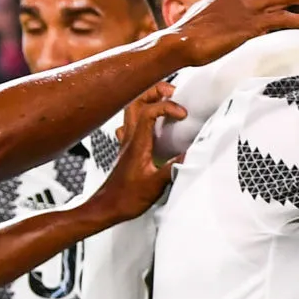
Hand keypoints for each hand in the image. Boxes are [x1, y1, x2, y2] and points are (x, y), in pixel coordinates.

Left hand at [97, 87, 184, 218]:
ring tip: (166, 101)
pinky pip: (131, 124)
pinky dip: (142, 116)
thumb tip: (191, 153)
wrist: (107, 207)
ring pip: (132, 109)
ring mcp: (126, 142)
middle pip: (135, 101)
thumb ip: (173, 168)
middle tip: (173, 93)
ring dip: (148, 100)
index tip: (183, 114)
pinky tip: (152, 124)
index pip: (149, 111)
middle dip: (154, 91)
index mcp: (137, 143)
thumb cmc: (126, 198)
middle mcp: (130, 138)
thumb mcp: (155, 185)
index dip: (167, 106)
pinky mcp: (127, 149)